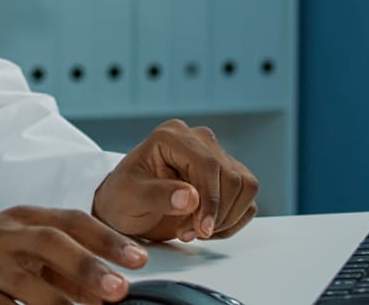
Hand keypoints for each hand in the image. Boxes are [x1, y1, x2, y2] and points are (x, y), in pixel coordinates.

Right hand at [0, 206, 148, 304]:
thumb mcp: (10, 241)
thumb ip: (54, 260)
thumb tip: (105, 285)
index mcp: (18, 219)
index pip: (69, 221)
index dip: (106, 239)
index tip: (139, 257)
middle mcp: (2, 237)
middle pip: (50, 244)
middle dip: (88, 266)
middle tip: (120, 289)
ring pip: (29, 283)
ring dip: (64, 302)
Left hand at [92, 119, 259, 242]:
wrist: (126, 208)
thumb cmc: (122, 198)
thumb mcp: (130, 197)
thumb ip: (158, 196)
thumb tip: (191, 197)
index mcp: (171, 136)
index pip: (208, 164)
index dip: (210, 199)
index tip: (202, 228)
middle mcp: (197, 140)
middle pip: (232, 177)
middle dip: (216, 213)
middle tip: (190, 233)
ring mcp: (215, 157)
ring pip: (245, 187)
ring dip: (226, 218)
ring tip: (195, 231)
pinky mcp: (226, 177)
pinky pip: (246, 200)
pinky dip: (232, 221)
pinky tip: (206, 228)